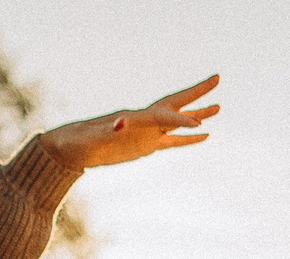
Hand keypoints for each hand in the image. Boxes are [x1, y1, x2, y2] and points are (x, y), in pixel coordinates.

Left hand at [43, 76, 220, 170]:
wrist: (70, 147)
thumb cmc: (77, 142)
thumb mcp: (90, 138)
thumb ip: (106, 130)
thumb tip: (122, 123)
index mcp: (133, 119)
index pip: (163, 117)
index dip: (180, 121)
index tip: (198, 125)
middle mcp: (143, 121)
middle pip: (176, 104)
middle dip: (197, 93)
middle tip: (217, 79)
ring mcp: (146, 132)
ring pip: (178, 121)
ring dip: (198, 114)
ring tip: (219, 108)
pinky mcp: (146, 145)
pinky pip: (173, 142)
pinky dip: (189, 139)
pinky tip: (205, 136)